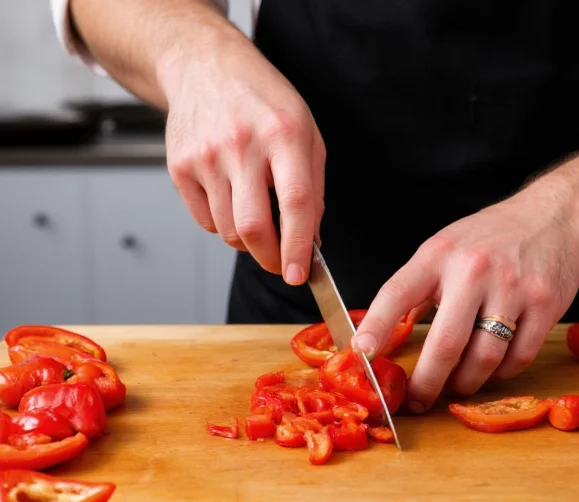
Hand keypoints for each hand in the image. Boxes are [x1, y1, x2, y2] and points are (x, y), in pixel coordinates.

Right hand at [162, 36, 324, 284]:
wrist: (206, 67)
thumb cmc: (264, 102)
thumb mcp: (307, 134)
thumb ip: (313, 189)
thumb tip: (311, 241)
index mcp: (284, 135)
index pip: (294, 203)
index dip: (298, 246)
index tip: (300, 274)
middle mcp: (242, 145)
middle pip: (252, 226)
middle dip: (270, 258)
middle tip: (282, 265)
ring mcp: (206, 156)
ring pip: (228, 230)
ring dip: (248, 241)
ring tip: (258, 217)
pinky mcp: (180, 166)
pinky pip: (205, 220)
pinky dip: (223, 225)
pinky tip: (233, 199)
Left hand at [353, 177, 578, 412]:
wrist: (555, 217)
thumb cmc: (491, 237)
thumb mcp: (445, 247)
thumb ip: (417, 288)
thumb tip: (381, 334)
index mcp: (439, 255)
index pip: (398, 293)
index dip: (375, 326)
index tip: (361, 354)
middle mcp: (474, 270)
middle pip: (446, 343)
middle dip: (427, 383)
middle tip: (416, 401)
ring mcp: (513, 288)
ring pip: (485, 357)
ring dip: (466, 382)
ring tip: (456, 385)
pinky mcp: (545, 304)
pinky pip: (518, 357)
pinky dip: (501, 373)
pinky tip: (492, 368)